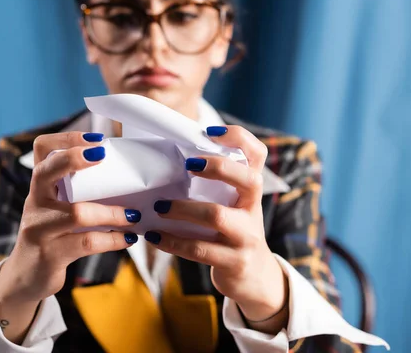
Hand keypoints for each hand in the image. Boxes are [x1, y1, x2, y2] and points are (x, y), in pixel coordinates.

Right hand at [0, 132, 140, 342]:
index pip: (42, 149)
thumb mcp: (56, 208)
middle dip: (74, 158)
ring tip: (134, 215)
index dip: (66, 138)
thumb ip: (77, 192)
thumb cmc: (52, 236)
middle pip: (47, 171)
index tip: (96, 139)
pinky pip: (86, 243)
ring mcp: (39, 229)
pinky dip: (112, 240)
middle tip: (103, 154)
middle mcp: (35, 202)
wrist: (25, 277)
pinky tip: (128, 239)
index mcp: (39, 186)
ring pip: (77, 213)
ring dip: (112, 212)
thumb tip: (125, 176)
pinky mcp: (49, 254)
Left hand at [145, 126, 288, 332]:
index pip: (257, 154)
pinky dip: (171, 241)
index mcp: (251, 190)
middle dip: (217, 167)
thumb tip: (169, 157)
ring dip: (182, 208)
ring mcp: (247, 237)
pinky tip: (153, 235)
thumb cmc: (233, 231)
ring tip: (158, 206)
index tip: (210, 132)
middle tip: (187, 165)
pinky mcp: (234, 262)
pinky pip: (199, 249)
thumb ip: (215, 184)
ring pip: (216, 215)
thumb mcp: (233, 205)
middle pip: (247, 180)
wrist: (254, 277)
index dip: (239, 138)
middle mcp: (253, 210)